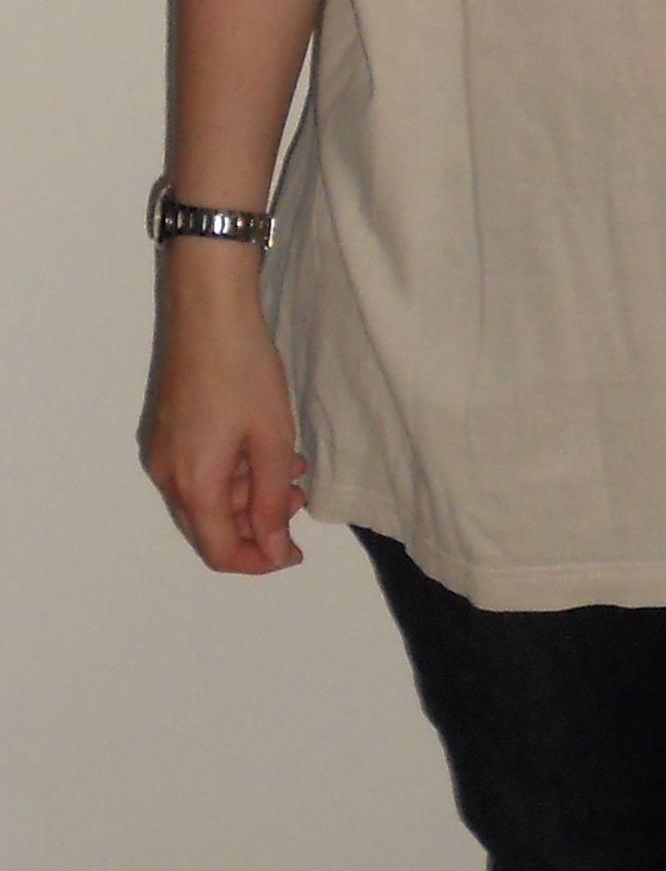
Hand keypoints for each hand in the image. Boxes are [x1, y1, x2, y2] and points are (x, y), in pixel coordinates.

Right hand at [141, 252, 308, 573]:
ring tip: (292, 466)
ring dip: (250, 494)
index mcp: (193, 485)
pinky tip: (264, 447)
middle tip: (298, 498)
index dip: (260, 561)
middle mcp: (168, 477)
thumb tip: (273, 551)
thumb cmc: (244, 372)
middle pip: (210, 529)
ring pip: (207, 499)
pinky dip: (233, 472)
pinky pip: (200, 472)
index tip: (294, 549)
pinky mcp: (167, 432)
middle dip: (257, 525)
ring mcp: (163, 453)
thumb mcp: (271, 441)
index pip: (220, 551)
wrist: (208, 309)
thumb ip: (272, 502)